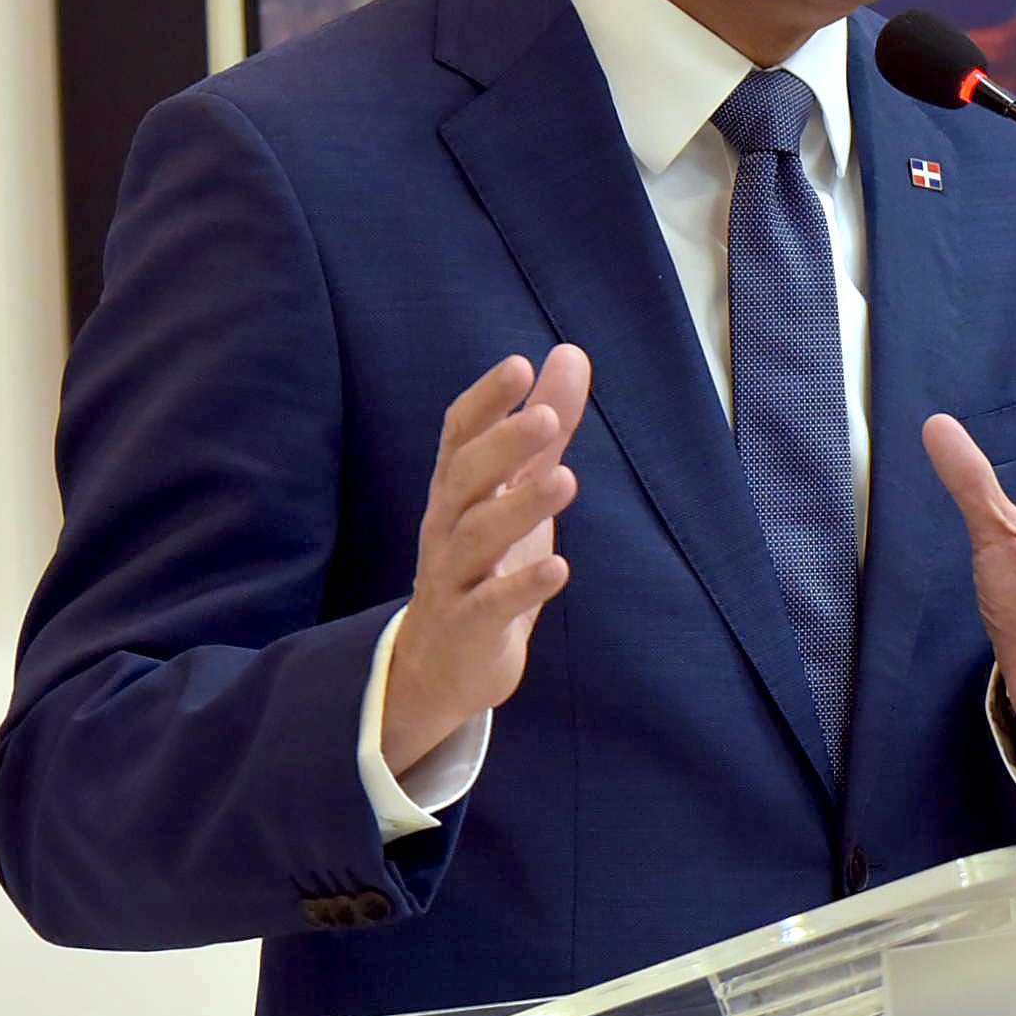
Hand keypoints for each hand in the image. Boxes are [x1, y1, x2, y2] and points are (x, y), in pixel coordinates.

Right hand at [382, 347, 590, 777]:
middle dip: (503, 445)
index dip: (486, 400)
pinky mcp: (469, 626)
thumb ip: (543, 430)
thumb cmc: (485, 563)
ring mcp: (453, 577)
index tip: (519, 365)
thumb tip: (571, 354)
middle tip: (546, 417)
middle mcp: (447, 525)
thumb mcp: (514, 491)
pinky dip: (523, 587)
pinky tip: (559, 568)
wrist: (444, 662)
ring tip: (566, 480)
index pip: (461, 434)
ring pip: (477, 538)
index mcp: (458, 489)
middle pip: (466, 478)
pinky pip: (491, 604)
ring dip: (521, 508)